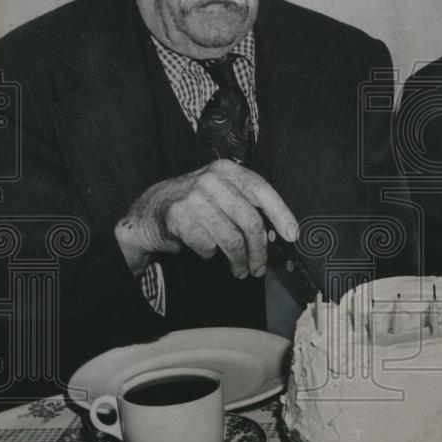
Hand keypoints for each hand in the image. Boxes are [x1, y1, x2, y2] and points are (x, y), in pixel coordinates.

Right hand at [114, 159, 297, 278]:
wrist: (150, 210)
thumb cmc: (196, 205)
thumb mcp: (222, 194)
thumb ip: (247, 207)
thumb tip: (277, 233)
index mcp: (227, 170)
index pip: (262, 190)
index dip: (280, 213)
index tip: (292, 235)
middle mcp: (212, 180)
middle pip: (249, 220)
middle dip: (259, 250)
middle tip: (260, 268)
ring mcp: (194, 197)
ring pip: (231, 238)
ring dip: (239, 260)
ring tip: (241, 270)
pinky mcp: (179, 217)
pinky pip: (208, 246)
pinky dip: (210, 255)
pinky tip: (206, 251)